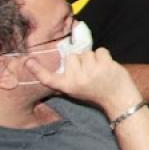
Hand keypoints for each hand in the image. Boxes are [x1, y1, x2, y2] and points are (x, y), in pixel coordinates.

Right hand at [25, 47, 141, 116]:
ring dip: (93, 58)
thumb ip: (68, 76)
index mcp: (67, 86)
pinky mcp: (104, 65)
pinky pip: (100, 50)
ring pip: (86, 52)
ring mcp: (90, 71)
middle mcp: (76, 79)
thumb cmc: (96, 92)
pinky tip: (107, 66)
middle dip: (80, 59)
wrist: (118, 98)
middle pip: (71, 56)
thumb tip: (64, 57)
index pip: (48, 78)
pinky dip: (104, 55)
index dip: (37, 70)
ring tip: (99, 70)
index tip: (28, 61)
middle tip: (88, 71)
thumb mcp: (76, 89)